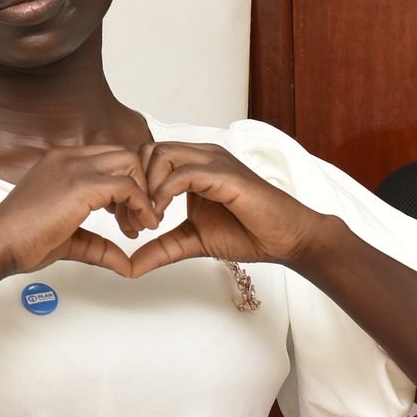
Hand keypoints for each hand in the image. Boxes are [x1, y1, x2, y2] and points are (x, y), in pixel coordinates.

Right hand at [0, 145, 158, 280]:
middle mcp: (67, 158)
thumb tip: (124, 263)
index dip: (125, 185)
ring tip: (135, 227)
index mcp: (60, 162)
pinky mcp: (81, 185)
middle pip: (124, 155)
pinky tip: (137, 228)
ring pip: (130, 163)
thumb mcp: (69, 237)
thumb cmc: (21, 240)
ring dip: (142, 194)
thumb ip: (98, 244)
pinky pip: (128, 186)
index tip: (125, 216)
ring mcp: (73, 168)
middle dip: (140, 186)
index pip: (108, 158)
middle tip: (136, 221)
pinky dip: (141, 206)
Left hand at [127, 141, 328, 277]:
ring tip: (149, 221)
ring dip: (146, 188)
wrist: (287, 239)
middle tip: (134, 220)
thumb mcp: (192, 241)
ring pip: (161, 155)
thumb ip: (161, 248)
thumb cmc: (247, 233)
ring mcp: (213, 161)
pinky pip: (183, 174)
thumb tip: (130, 265)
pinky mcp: (225, 174)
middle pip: (146, 151)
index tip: (128, 221)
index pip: (145, 158)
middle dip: (133, 184)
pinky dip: (164, 194)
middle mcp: (200, 155)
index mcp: (191, 164)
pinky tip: (161, 218)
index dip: (130, 186)